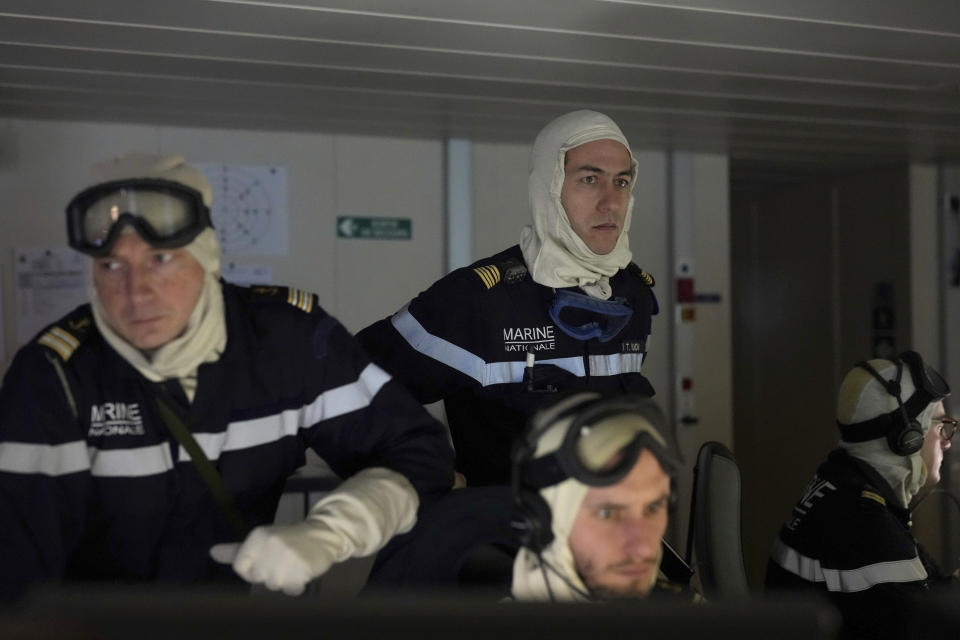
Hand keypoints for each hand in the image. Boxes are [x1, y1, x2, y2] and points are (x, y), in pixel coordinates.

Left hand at [210, 522, 338, 595]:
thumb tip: (212, 552)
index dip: (254, 569)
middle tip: (284, 558)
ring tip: (294, 564)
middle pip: (258, 578)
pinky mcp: (302, 566)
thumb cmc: (288, 538)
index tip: (267, 559)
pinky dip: (297, 584)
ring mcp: (286, 556)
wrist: (323, 533)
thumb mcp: (261, 540)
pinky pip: (291, 589)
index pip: (241, 568)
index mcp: (257, 536)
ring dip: (285, 580)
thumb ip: (236, 551)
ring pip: (275, 585)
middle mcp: (269, 544)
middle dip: (271, 574)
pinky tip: (302, 570)